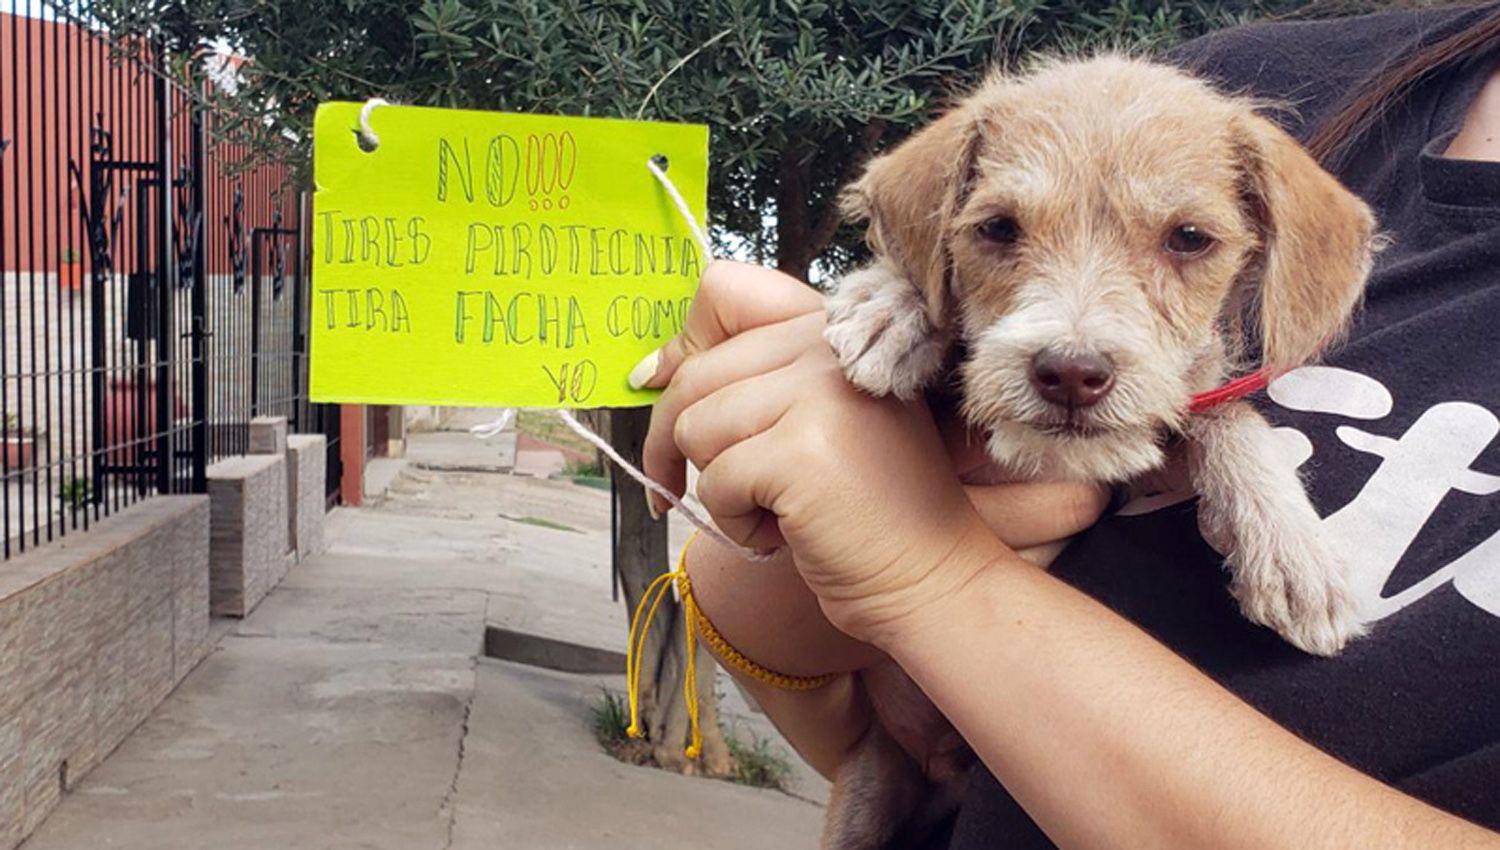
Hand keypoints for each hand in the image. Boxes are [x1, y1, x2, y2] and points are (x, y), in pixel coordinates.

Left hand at [640, 261, 1099, 645]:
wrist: (930, 576)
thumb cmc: (863, 509)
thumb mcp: (812, 422)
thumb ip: (749, 382)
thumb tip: (649, 369)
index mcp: (830, 329)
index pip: (725, 290)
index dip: (685, 345)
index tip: (664, 391)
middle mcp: (828, 345)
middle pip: (694, 375)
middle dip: (674, 443)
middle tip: (688, 489)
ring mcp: (819, 394)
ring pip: (694, 428)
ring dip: (718, 487)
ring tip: (776, 508)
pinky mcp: (803, 450)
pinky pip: (715, 481)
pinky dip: (735, 524)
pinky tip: (787, 532)